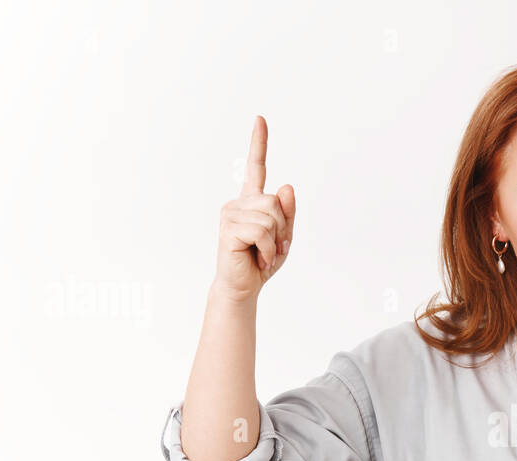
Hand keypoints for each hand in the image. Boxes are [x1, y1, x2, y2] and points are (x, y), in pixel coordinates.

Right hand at [213, 114, 295, 302]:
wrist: (243, 286)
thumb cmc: (262, 261)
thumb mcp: (284, 237)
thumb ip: (288, 213)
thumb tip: (286, 186)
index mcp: (252, 201)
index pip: (256, 167)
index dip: (258, 143)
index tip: (260, 119)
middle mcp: (239, 203)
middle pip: (275, 201)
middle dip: (282, 228)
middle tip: (272, 247)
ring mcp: (231, 213)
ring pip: (271, 216)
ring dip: (275, 241)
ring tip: (263, 253)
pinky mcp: (229, 229)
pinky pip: (263, 232)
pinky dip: (269, 249)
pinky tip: (258, 258)